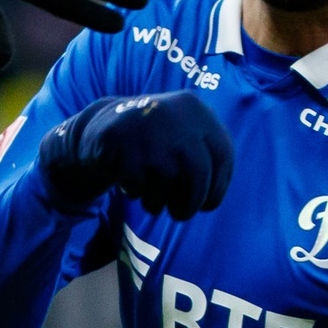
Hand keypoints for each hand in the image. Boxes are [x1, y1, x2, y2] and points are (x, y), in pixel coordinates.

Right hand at [36, 91, 233, 218]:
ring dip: (158, 200)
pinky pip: (136, 182)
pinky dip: (135, 192)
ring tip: (150, 198)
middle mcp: (175, 115)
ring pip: (166, 180)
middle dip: (191, 202)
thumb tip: (210, 199)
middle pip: (198, 171)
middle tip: (181, 215)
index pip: (222, 156)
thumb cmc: (154, 142)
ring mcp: (146, 126)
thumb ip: (204, 157)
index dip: (218, 187)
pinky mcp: (118, 139)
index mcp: (196, 112)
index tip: (207, 205)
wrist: (105, 123)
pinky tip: (129, 184)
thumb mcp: (184, 137)